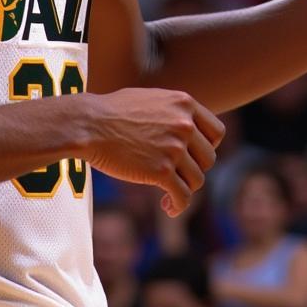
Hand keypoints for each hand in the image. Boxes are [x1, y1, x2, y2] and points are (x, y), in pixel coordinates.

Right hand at [83, 88, 223, 216]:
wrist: (90, 124)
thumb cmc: (112, 111)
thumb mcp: (151, 98)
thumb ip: (173, 111)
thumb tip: (187, 125)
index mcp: (184, 103)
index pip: (217, 132)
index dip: (207, 147)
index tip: (193, 156)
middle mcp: (185, 124)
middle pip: (208, 158)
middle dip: (193, 169)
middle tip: (176, 175)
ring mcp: (175, 148)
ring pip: (197, 180)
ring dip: (185, 189)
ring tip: (169, 194)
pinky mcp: (162, 171)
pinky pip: (183, 197)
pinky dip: (178, 206)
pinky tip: (168, 208)